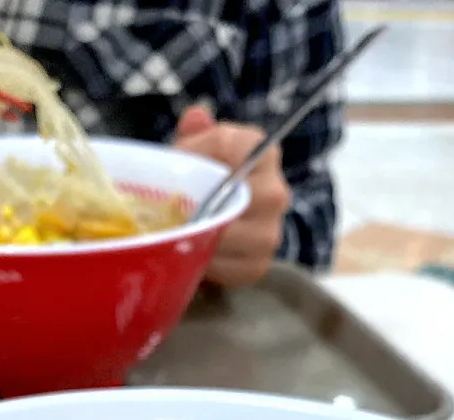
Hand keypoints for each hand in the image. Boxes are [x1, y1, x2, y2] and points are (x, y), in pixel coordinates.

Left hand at [174, 105, 289, 288]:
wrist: (208, 218)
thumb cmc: (200, 179)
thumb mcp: (194, 151)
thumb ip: (195, 134)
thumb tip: (196, 117)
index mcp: (264, 153)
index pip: (238, 150)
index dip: (203, 156)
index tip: (183, 164)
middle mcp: (276, 192)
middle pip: (239, 199)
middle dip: (202, 204)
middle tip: (177, 208)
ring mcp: (271, 232)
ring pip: (233, 236)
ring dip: (202, 236)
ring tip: (182, 232)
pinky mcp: (259, 265)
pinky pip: (231, 268)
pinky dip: (207, 264)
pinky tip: (195, 254)